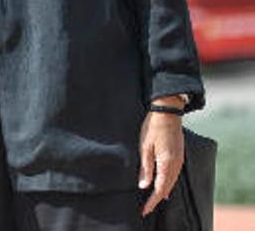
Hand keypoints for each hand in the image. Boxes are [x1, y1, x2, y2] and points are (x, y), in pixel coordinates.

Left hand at [139, 97, 185, 215]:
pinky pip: (174, 173)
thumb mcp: (144, 147)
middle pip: (167, 186)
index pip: (160, 187)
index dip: (152, 200)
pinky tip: (163, 184)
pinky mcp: (179, 154)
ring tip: (155, 200)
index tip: (145, 210)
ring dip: (163, 191)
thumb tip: (144, 186)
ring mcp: (179, 159)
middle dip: (157, 198)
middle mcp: (176, 163)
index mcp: (167, 162)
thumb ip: (146, 167)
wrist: (168, 112)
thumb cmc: (153, 128)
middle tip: (147, 209)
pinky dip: (168, 182)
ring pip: (172, 180)